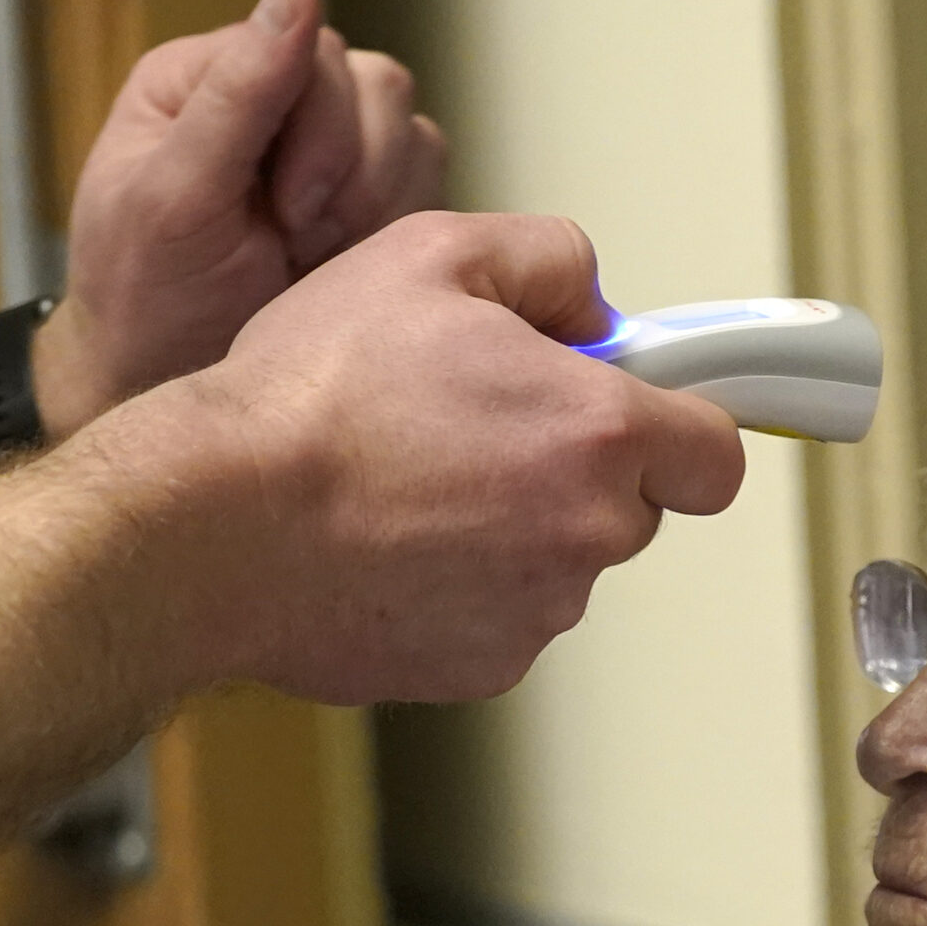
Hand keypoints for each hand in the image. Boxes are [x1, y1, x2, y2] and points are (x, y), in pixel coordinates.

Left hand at [34, 0, 446, 438]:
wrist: (171, 390)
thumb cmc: (151, 302)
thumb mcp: (175, 198)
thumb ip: (236, 95)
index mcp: (210, 80)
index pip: (312, 51)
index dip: (320, 129)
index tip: (284, 211)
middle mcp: (276, 104)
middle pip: (376, 86)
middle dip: (351, 175)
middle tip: (302, 240)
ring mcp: (332, 154)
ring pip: (414, 134)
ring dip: (379, 207)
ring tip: (321, 259)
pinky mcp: (373, 207)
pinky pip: (433, 188)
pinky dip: (405, 234)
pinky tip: (349, 269)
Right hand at [106, 210, 747, 705]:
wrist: (212, 523)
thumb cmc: (310, 393)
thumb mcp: (430, 255)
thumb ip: (548, 262)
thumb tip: (593, 306)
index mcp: (598, 433)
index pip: (714, 456)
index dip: (676, 427)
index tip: (627, 408)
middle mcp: (588, 535)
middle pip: (631, 506)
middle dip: (576, 469)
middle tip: (477, 426)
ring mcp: (538, 614)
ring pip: (561, 564)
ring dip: (513, 528)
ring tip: (408, 484)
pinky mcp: (483, 670)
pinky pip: (500, 619)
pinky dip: (461, 588)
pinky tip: (387, 546)